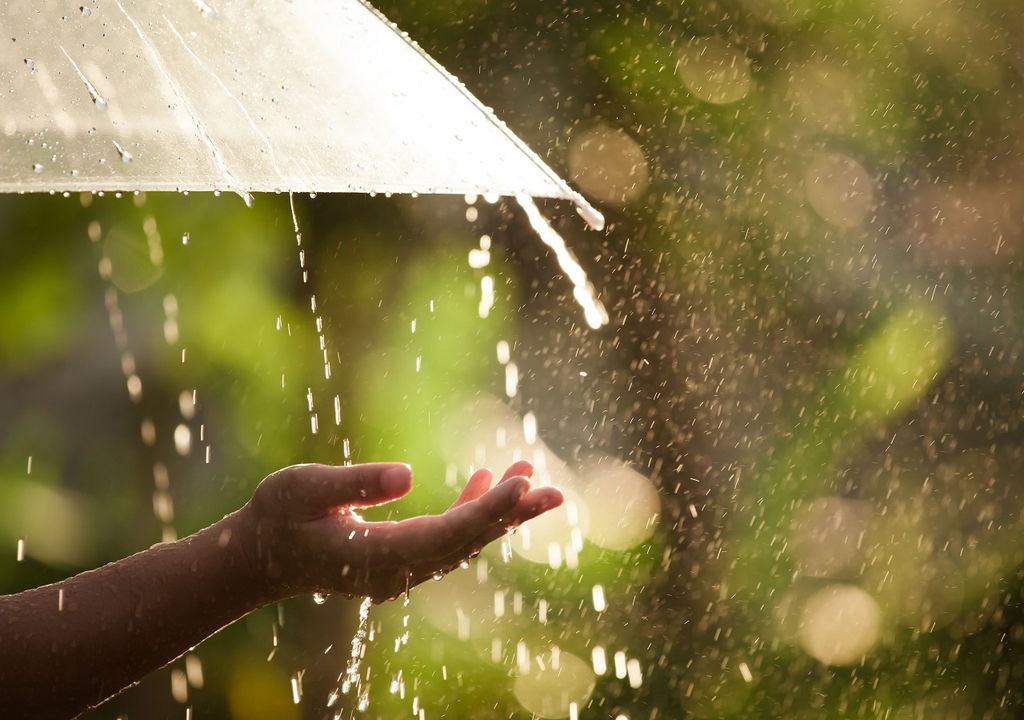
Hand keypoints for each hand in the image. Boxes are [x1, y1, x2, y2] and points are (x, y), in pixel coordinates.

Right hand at [239, 460, 561, 601]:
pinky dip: (472, 510)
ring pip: (465, 541)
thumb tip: (407, 474)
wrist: (259, 556)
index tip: (522, 487)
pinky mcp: (402, 559)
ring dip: (499, 511)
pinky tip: (487, 479)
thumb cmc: (276, 516)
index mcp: (377, 556)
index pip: (446, 534)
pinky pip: (448, 537)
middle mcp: (398, 570)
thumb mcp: (303, 489)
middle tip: (554, 490)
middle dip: (512, 514)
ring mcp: (402, 569)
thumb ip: (354, 483)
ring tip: (531, 475)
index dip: (487, 510)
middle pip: (468, 541)